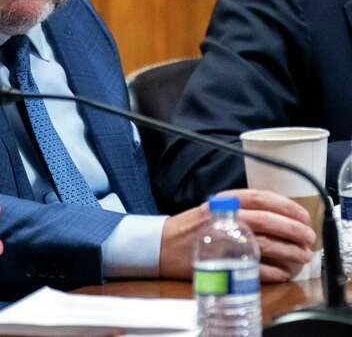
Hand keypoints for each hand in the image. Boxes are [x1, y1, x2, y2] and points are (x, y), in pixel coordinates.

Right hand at [160, 189, 314, 281]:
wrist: (161, 245)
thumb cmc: (191, 227)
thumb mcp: (214, 208)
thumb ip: (240, 208)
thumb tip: (277, 217)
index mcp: (224, 201)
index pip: (261, 198)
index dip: (286, 206)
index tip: (303, 215)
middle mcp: (225, 217)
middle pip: (268, 221)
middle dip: (293, 230)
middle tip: (308, 238)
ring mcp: (223, 239)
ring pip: (265, 244)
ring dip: (289, 251)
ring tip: (302, 256)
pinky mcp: (221, 262)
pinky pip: (253, 267)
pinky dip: (272, 271)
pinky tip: (282, 273)